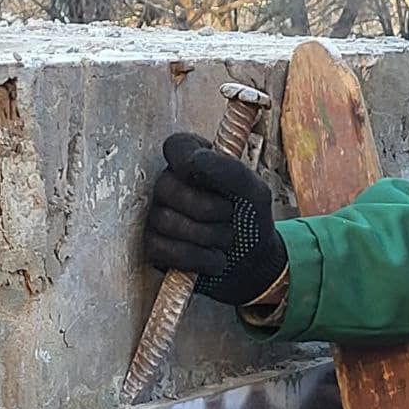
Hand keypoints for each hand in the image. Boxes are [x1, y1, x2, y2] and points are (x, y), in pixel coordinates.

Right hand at [144, 133, 287, 305]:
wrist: (252, 262)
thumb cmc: (250, 218)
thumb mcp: (254, 192)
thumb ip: (230, 170)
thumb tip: (194, 160)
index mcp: (193, 161)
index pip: (176, 147)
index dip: (188, 159)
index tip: (206, 173)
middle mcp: (169, 184)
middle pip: (166, 188)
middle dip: (205, 209)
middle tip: (230, 218)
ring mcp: (157, 216)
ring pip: (165, 221)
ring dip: (206, 236)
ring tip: (225, 241)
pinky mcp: (154, 247)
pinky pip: (162, 250)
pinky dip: (196, 258)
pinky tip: (214, 260)